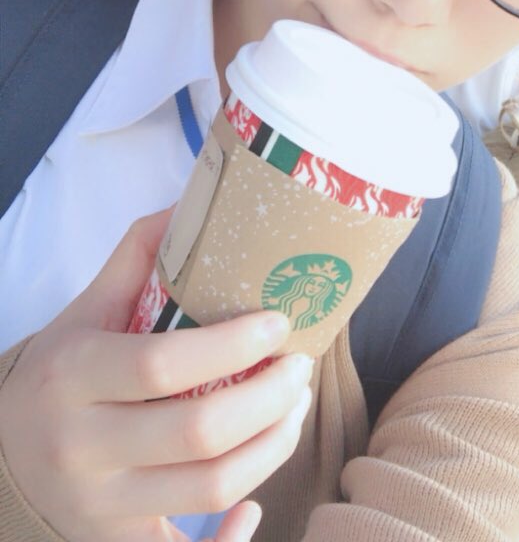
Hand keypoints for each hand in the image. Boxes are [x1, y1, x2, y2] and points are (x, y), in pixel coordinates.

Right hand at [0, 211, 312, 541]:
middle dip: (270, 396)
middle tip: (298, 366)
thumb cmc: (60, 373)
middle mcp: (81, 446)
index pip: (163, 363)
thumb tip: (193, 201)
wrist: (2, 456)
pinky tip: (255, 500)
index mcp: (72, 376)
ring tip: (293, 407)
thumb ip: (135, 256)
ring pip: (209, 489)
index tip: (279, 322)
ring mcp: (99, 505)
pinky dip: (232, 533)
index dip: (233, 344)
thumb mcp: (85, 311)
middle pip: (198, 432)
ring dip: (272, 446)